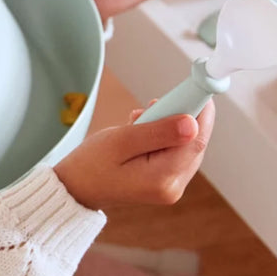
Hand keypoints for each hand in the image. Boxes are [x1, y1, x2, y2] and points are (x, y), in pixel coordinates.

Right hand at [53, 99, 213, 210]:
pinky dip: (163, 136)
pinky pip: (175, 153)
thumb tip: (192, 123)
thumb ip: (157, 132)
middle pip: (193, 143)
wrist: (75, 188)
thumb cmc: (90, 164)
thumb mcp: (120, 141)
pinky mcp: (165, 182)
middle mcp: (172, 187)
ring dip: (169, 126)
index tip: (197, 88)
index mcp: (162, 179)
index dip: (201, 111)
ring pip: (184, 146)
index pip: (195, 140)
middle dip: (181, 118)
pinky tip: (142, 131)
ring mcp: (170, 186)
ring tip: (140, 120)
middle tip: (156, 104)